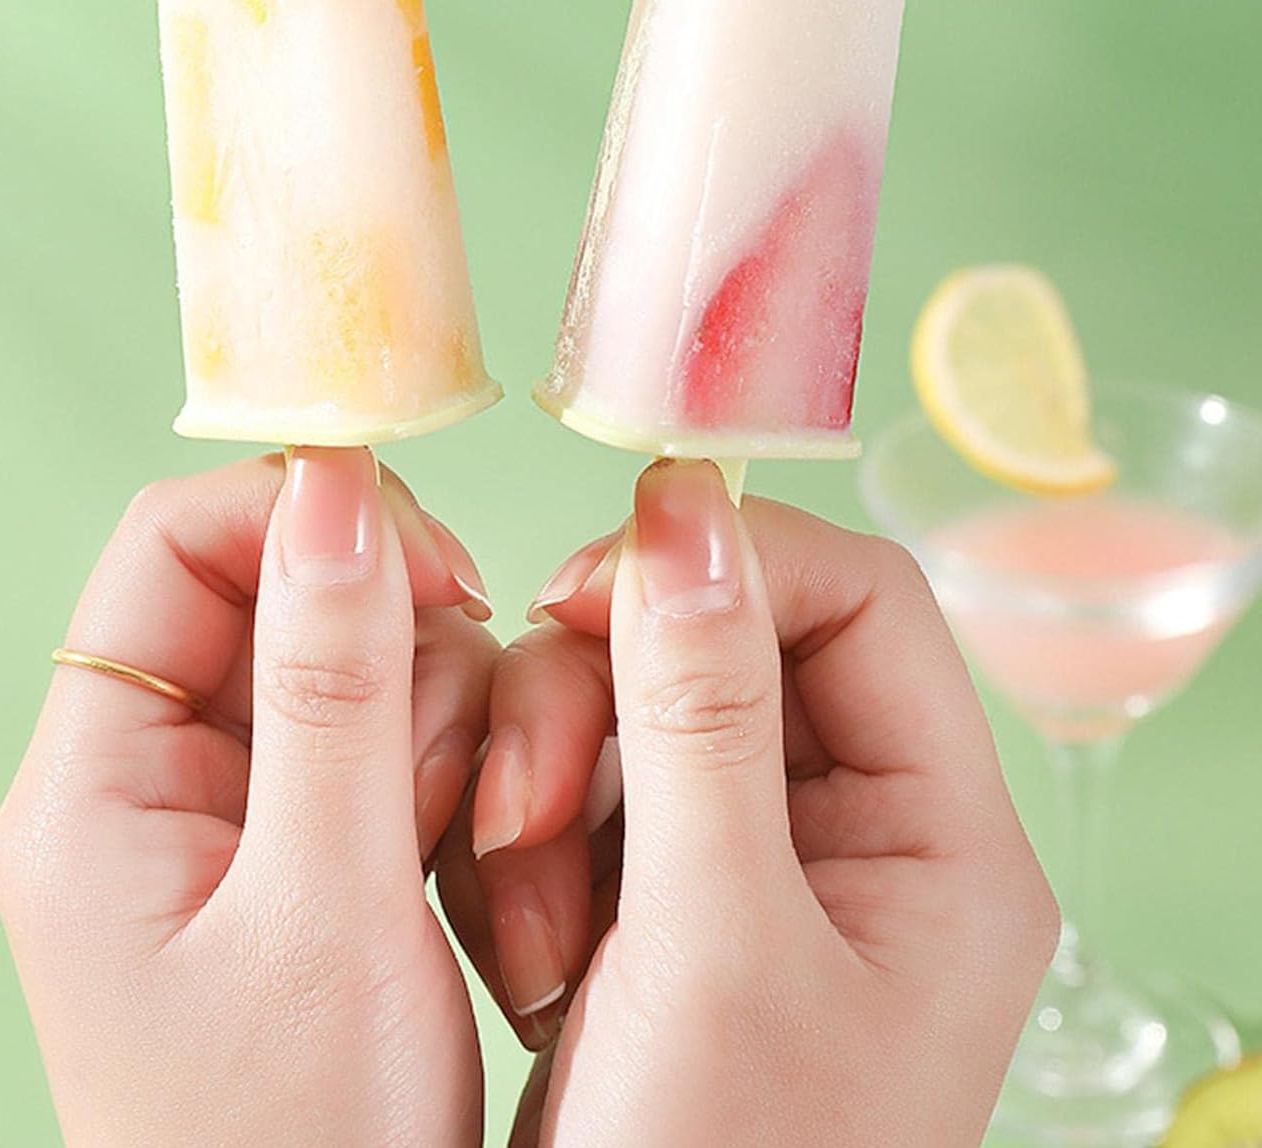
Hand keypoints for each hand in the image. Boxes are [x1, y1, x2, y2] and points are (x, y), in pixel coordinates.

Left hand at [0, 449, 497, 1146]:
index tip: (433, 567)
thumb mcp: (325, 912)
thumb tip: (338, 489)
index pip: (174, 546)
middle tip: (466, 756)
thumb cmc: (302, 1147)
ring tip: (478, 835)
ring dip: (443, 718)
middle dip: (399, 648)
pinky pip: (385, 739)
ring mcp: (234, 814)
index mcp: (97, 788)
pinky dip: (449, 768)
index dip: (303, 519)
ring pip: (354, 661)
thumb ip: (335, 690)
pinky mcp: (303, 846)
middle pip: (280, 598)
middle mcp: (154, 782)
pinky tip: (475, 848)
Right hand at [436, 459, 1057, 1147]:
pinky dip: (523, 840)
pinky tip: (518, 945)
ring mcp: (746, 860)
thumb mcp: (714, 944)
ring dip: (543, 784)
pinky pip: (578, 785)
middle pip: (723, 645)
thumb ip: (700, 713)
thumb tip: (685, 510)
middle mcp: (853, 831)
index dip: (731, 561)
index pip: (860, 599)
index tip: (591, 582)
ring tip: (522, 922)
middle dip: (599, 700)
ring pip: (628, 708)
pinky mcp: (656, 893)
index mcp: (938, 837)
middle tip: (521, 789)